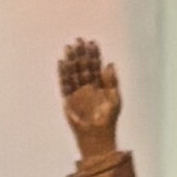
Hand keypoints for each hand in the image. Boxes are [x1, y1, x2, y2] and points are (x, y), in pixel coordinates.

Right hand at [58, 36, 124, 154]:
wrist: (97, 135)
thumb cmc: (108, 120)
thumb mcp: (115, 99)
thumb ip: (112, 81)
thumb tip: (110, 63)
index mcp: (100, 85)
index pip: (96, 66)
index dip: (94, 54)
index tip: (92, 42)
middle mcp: (87, 86)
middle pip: (83, 66)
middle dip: (81, 53)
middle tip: (79, 40)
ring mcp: (77, 92)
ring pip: (73, 72)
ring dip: (71, 60)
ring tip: (69, 47)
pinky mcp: (68, 99)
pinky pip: (64, 83)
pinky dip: (63, 73)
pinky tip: (62, 62)